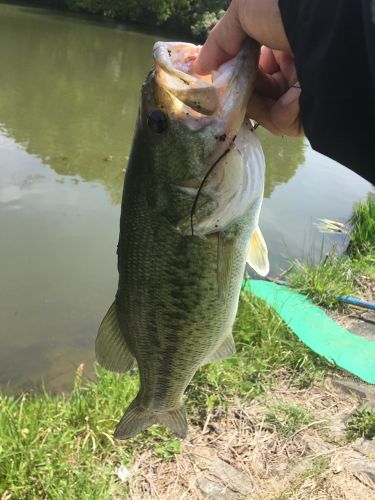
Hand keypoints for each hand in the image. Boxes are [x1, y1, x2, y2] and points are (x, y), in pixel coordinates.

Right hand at [193, 0, 303, 136]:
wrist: (321, 31)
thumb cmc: (284, 11)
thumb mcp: (244, 11)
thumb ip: (219, 40)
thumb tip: (199, 67)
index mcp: (285, 36)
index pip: (253, 57)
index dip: (233, 64)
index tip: (216, 70)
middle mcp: (296, 62)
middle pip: (257, 83)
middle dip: (237, 85)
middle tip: (222, 86)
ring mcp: (301, 89)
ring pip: (263, 104)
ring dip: (246, 101)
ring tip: (235, 95)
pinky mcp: (305, 112)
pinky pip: (277, 118)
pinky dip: (266, 111)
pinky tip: (260, 102)